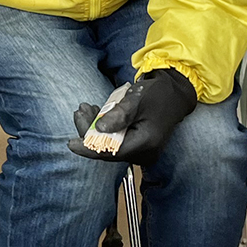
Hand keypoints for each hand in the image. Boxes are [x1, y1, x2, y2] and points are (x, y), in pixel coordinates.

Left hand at [66, 67, 197, 166]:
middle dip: (89, 132)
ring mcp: (142, 151)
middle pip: (108, 149)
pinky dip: (105, 129)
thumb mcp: (137, 99)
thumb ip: (119, 115)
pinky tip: (97, 114)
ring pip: (110, 145)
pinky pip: (116, 141)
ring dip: (95, 128)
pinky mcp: (139, 146)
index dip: (88, 148)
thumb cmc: (158, 94)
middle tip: (80, 111)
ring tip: (86, 108)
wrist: (175, 95)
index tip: (71, 143)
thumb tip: (98, 129)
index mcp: (145, 143)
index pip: (111, 152)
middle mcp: (144, 153)